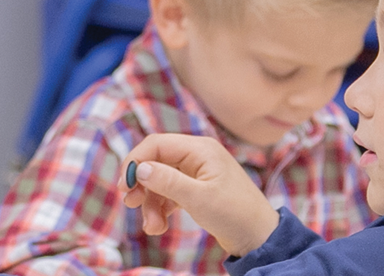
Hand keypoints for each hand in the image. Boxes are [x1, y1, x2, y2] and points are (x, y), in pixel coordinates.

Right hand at [119, 133, 278, 255]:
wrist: (259, 238)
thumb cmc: (235, 214)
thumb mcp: (198, 198)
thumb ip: (168, 181)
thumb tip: (141, 169)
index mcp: (200, 149)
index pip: (157, 144)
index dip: (136, 162)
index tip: (124, 186)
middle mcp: (198, 156)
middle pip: (156, 162)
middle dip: (142, 185)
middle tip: (130, 204)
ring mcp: (197, 173)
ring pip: (160, 181)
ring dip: (151, 203)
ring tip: (153, 227)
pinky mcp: (197, 190)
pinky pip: (169, 193)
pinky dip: (161, 208)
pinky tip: (159, 226)